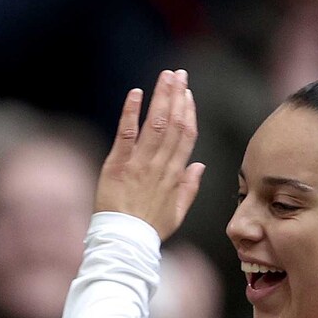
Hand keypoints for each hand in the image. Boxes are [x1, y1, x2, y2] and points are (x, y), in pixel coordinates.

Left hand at [94, 69, 203, 240]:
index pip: (186, 136)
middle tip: (179, 74)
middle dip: (177, 96)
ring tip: (165, 77)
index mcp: (175, 174)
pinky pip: (126, 134)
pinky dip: (131, 113)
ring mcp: (139, 164)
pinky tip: (136, 93)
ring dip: (161, 98)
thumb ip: (189, 187)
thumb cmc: (149, 229)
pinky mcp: (117, 165)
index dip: (189, 113)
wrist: (124, 243)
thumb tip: (199, 165)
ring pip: (155, 124)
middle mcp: (160, 165)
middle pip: (174, 124)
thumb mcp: (177, 212)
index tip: (188, 94)